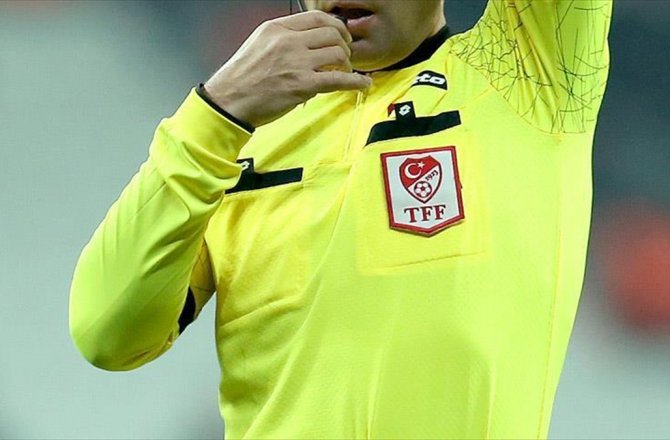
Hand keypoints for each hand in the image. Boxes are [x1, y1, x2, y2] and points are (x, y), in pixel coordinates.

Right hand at [203, 10, 371, 128]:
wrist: (229, 101)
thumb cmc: (240, 79)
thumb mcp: (258, 46)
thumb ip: (283, 41)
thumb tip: (307, 44)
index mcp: (277, 29)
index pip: (316, 18)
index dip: (335, 26)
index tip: (340, 36)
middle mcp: (289, 41)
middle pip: (332, 34)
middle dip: (344, 45)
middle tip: (345, 57)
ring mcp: (297, 62)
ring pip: (338, 54)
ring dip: (347, 64)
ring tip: (345, 72)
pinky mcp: (303, 85)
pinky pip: (339, 80)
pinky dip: (356, 82)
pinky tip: (362, 84)